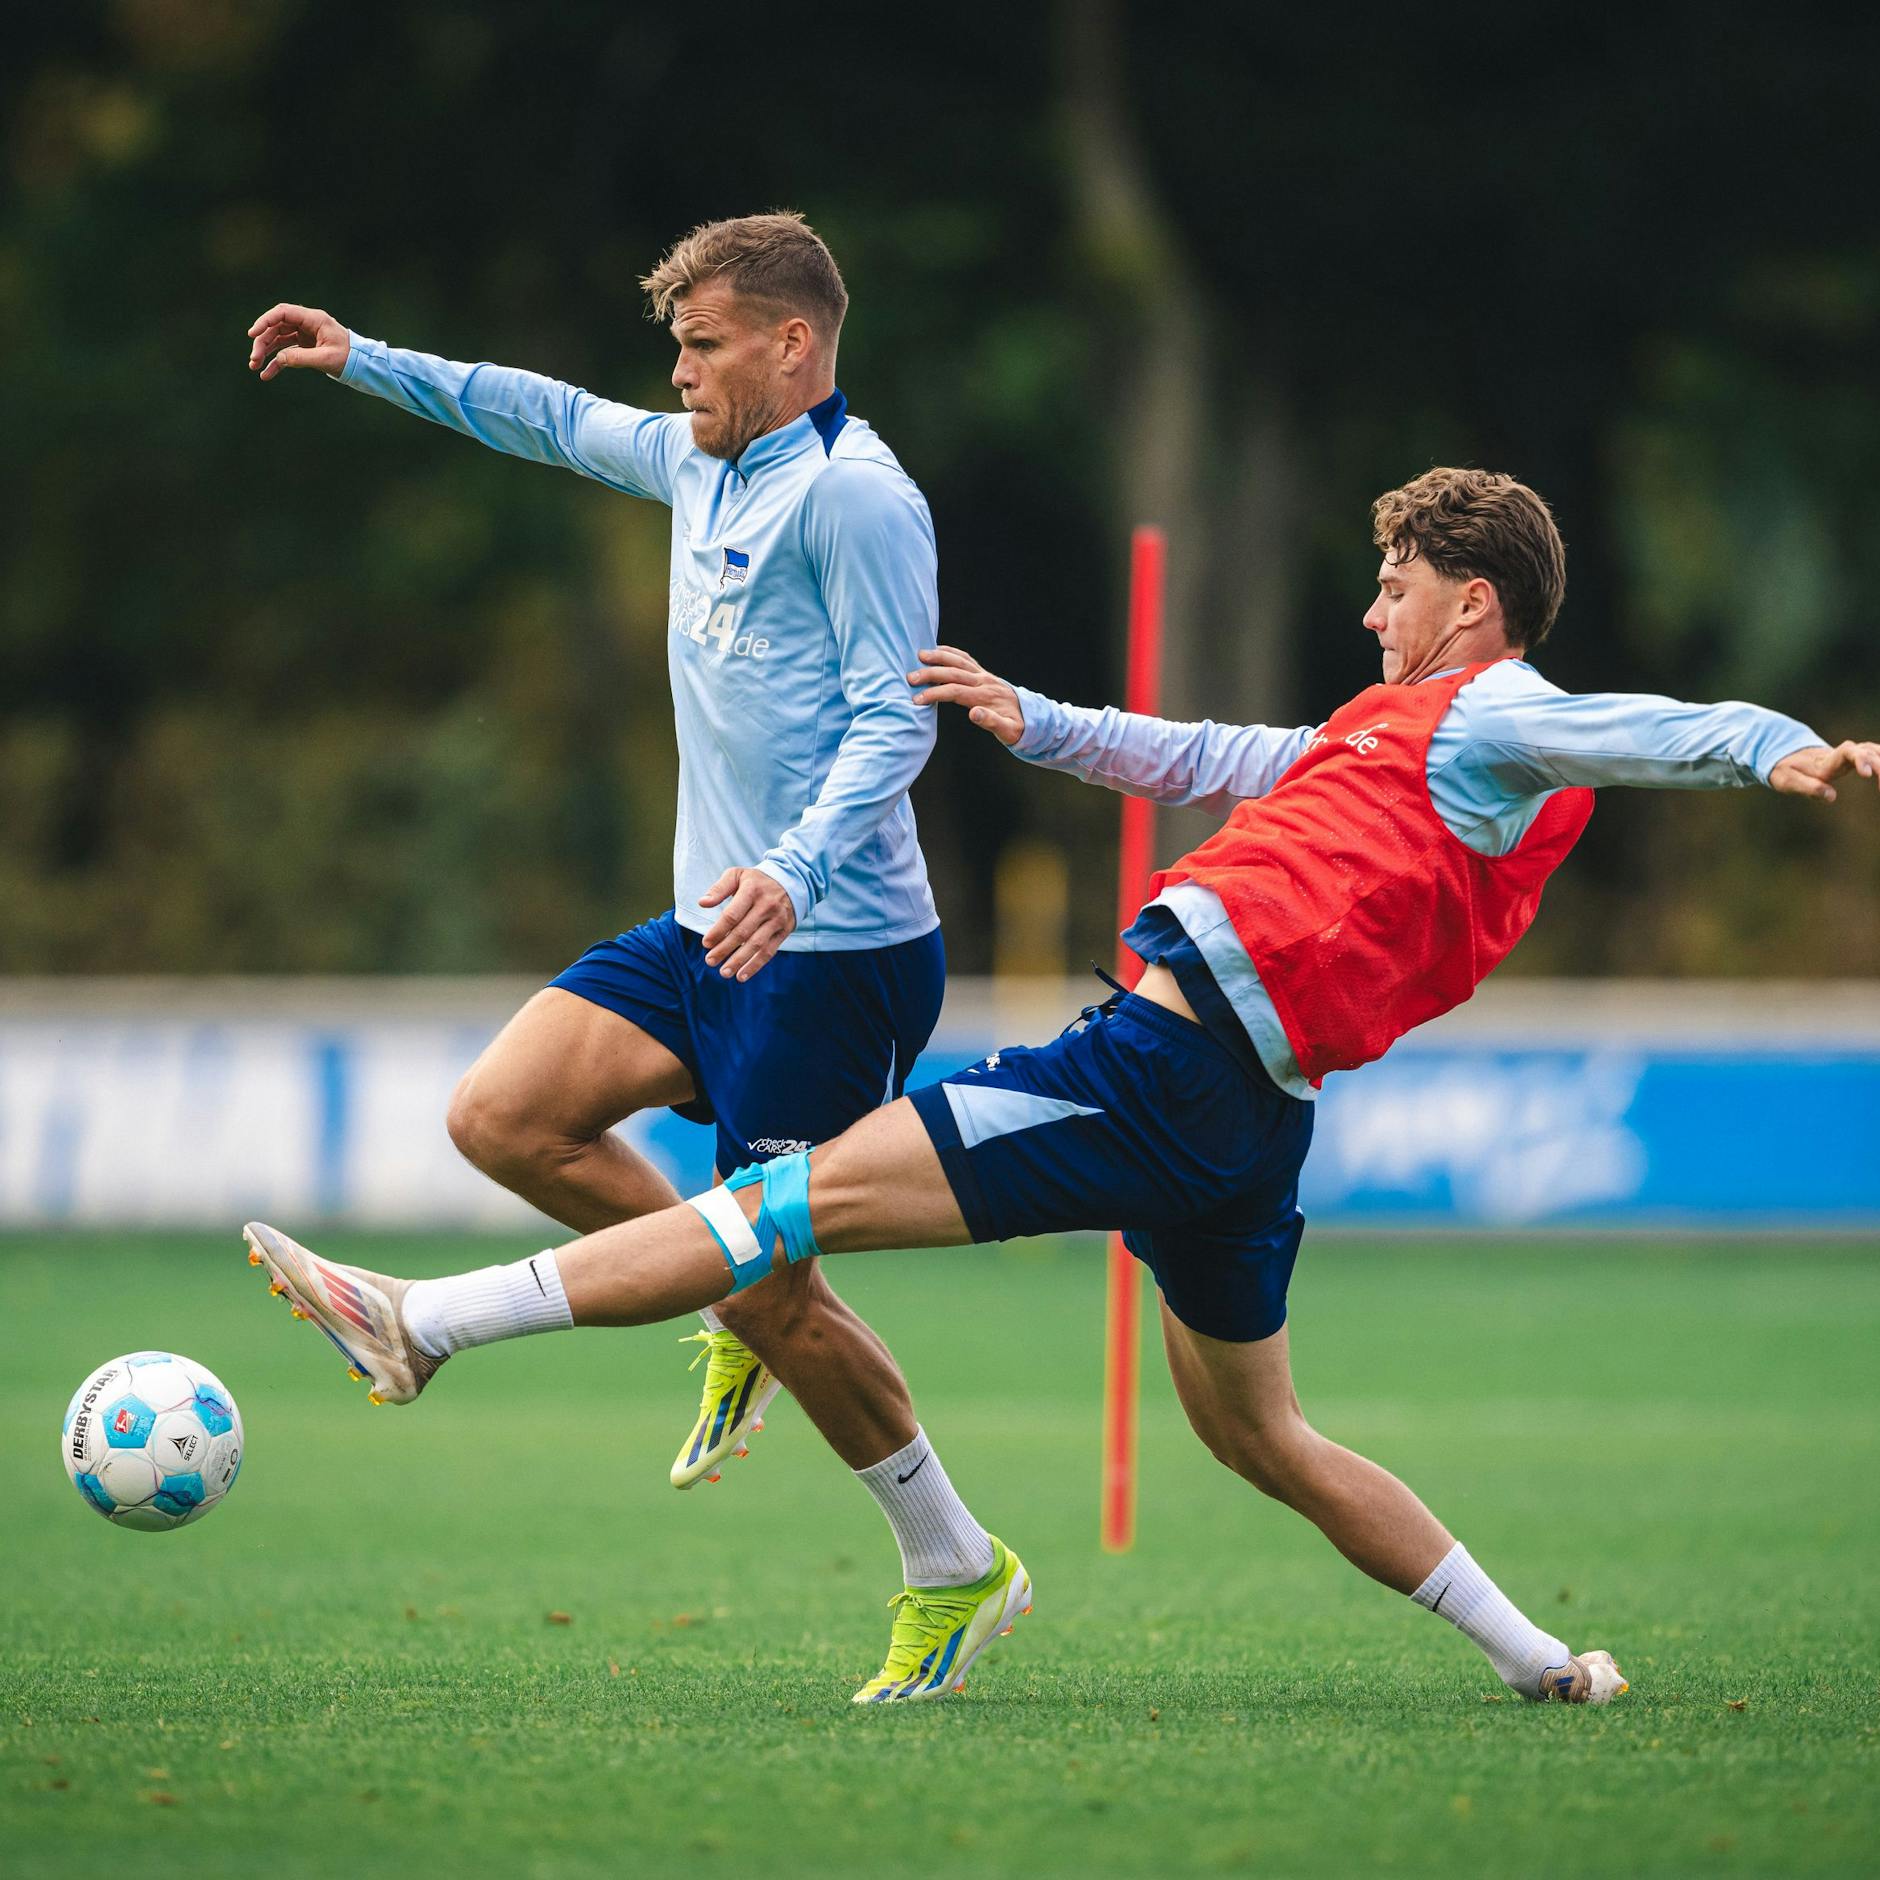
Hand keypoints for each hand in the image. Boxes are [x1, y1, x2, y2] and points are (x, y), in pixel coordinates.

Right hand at [247, 302, 350, 381]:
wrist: (363, 366)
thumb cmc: (350, 358)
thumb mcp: (326, 359)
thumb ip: (301, 358)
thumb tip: (278, 359)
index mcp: (313, 319)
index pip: (282, 313)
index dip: (264, 321)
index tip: (252, 334)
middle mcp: (307, 324)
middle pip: (276, 328)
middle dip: (262, 342)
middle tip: (253, 359)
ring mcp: (305, 336)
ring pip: (278, 340)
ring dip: (266, 353)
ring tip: (254, 367)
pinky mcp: (306, 348)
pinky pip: (287, 353)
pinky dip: (277, 363)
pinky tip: (267, 374)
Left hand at [699, 867, 797, 980]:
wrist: (792, 882)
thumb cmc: (756, 881)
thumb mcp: (737, 875)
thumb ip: (718, 888)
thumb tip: (702, 903)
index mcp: (752, 891)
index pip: (732, 915)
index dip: (718, 931)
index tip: (706, 943)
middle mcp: (766, 906)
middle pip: (743, 932)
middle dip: (725, 949)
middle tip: (710, 961)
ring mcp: (777, 920)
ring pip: (756, 944)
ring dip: (739, 961)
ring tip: (724, 972)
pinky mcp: (784, 931)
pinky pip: (769, 951)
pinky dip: (755, 965)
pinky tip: (742, 975)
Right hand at [908, 645, 1025, 745]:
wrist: (1031, 716)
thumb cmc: (1016, 727)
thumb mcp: (1008, 731)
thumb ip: (991, 722)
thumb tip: (973, 713)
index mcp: (986, 697)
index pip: (956, 691)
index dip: (935, 694)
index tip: (918, 699)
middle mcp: (984, 682)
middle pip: (953, 673)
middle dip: (931, 673)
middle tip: (910, 677)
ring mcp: (984, 675)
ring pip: (959, 660)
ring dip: (939, 656)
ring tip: (920, 655)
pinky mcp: (983, 673)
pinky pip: (966, 658)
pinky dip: (951, 652)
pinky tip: (938, 650)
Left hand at [1769, 740, 1879, 802]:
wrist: (1785, 755)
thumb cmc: (1784, 770)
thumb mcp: (1787, 781)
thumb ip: (1808, 787)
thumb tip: (1831, 797)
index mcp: (1825, 761)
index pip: (1848, 752)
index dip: (1860, 759)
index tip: (1867, 774)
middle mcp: (1840, 754)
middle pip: (1867, 752)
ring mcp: (1848, 754)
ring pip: (1874, 751)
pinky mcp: (1853, 757)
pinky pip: (1874, 754)